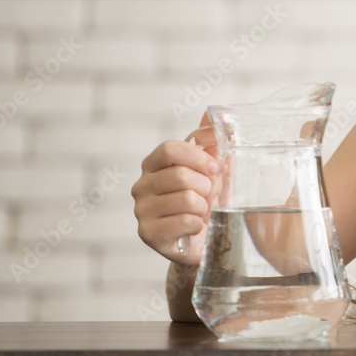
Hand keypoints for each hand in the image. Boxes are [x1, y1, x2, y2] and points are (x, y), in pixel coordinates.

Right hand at [132, 115, 219, 264]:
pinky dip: (198, 224)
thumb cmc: (206, 202)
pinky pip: (185, 221)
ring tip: (201, 212)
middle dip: (205, 187)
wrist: (202, 241)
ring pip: (186, 199)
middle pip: (180, 175)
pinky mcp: (147, 233)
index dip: (197, 158)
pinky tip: (194, 227)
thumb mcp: (213, 171)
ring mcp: (141, 210)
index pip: (169, 149)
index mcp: (154, 164)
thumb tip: (213, 113)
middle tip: (208, 197)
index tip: (213, 169)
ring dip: (203, 207)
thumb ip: (212, 142)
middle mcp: (142, 185)